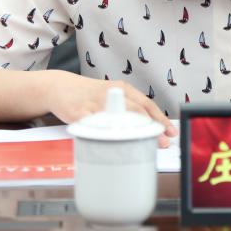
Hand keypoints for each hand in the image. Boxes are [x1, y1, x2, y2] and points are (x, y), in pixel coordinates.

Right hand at [44, 73, 176, 146]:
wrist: (60, 86)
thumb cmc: (90, 95)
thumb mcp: (112, 95)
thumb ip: (129, 109)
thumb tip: (151, 130)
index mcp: (123, 89)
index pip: (146, 104)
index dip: (160, 119)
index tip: (170, 132)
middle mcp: (111, 92)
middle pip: (135, 110)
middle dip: (150, 127)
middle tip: (161, 142)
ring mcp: (94, 102)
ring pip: (116, 116)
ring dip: (130, 131)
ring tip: (142, 144)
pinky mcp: (78, 111)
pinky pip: (92, 123)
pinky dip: (102, 132)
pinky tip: (110, 141)